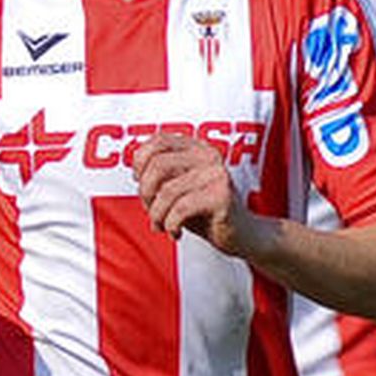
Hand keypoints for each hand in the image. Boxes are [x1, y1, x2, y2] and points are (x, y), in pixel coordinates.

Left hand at [132, 131, 257, 255]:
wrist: (241, 234)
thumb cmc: (204, 211)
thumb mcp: (178, 187)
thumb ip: (159, 174)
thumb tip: (134, 171)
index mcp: (196, 147)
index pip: (158, 141)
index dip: (140, 161)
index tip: (139, 182)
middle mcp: (208, 155)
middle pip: (158, 165)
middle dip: (145, 192)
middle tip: (151, 210)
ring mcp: (217, 174)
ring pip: (166, 191)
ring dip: (156, 214)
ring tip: (160, 225)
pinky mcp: (222, 196)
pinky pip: (181, 208)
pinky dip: (170, 224)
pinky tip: (176, 232)